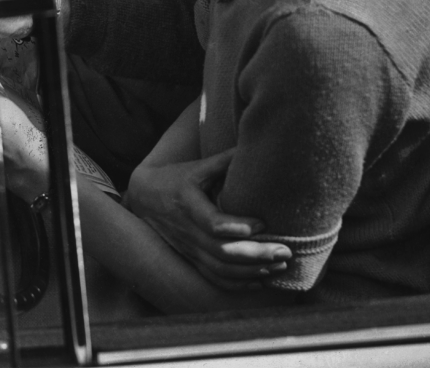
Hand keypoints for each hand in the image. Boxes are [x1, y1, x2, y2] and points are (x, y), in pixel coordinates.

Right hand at [125, 152, 289, 288]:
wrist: (144, 197)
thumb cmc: (176, 177)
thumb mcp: (196, 166)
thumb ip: (223, 161)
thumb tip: (254, 147)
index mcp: (187, 203)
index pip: (213, 224)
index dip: (238, 228)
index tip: (263, 223)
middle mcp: (187, 230)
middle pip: (222, 251)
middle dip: (256, 255)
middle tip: (285, 252)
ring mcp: (189, 248)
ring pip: (221, 269)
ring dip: (252, 271)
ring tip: (279, 266)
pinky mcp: (191, 258)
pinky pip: (214, 278)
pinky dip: (238, 283)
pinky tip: (260, 280)